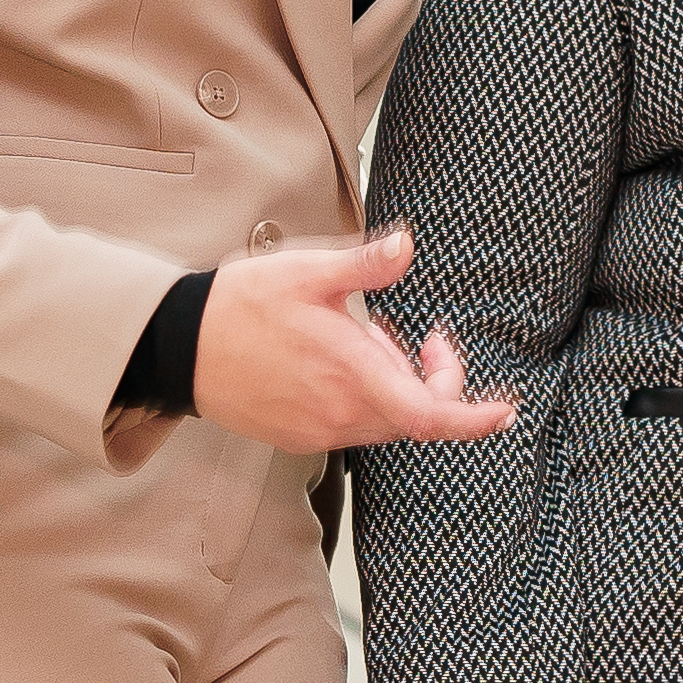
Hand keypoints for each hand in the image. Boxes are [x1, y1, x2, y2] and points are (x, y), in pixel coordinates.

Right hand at [191, 229, 517, 453]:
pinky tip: (337, 360)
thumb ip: (365, 265)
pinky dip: (365, 396)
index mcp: (350, 376)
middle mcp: (338, 414)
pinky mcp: (298, 436)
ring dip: (395, 383)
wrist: (178, 347)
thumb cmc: (242, 305)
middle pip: (415, 414)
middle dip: (432, 377)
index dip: (474, 419)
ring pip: (385, 419)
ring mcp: (317, 431)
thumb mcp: (308, 272)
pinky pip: (352, 424)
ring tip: (364, 337)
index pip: (431, 416)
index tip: (504, 410)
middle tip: (418, 335)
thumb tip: (407, 246)